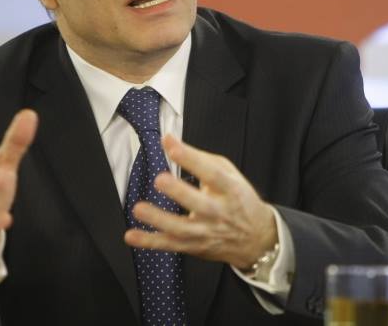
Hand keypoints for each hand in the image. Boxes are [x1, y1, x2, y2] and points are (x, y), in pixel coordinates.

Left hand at [124, 135, 276, 269]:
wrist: (256, 238)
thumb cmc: (238, 199)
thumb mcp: (229, 174)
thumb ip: (200, 158)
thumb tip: (170, 140)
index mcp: (230, 189)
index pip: (212, 173)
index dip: (192, 160)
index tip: (172, 146)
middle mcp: (219, 212)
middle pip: (199, 204)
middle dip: (179, 192)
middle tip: (160, 180)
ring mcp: (206, 232)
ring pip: (181, 229)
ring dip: (159, 219)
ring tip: (139, 208)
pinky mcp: (194, 246)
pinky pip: (170, 245)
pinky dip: (150, 241)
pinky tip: (132, 235)